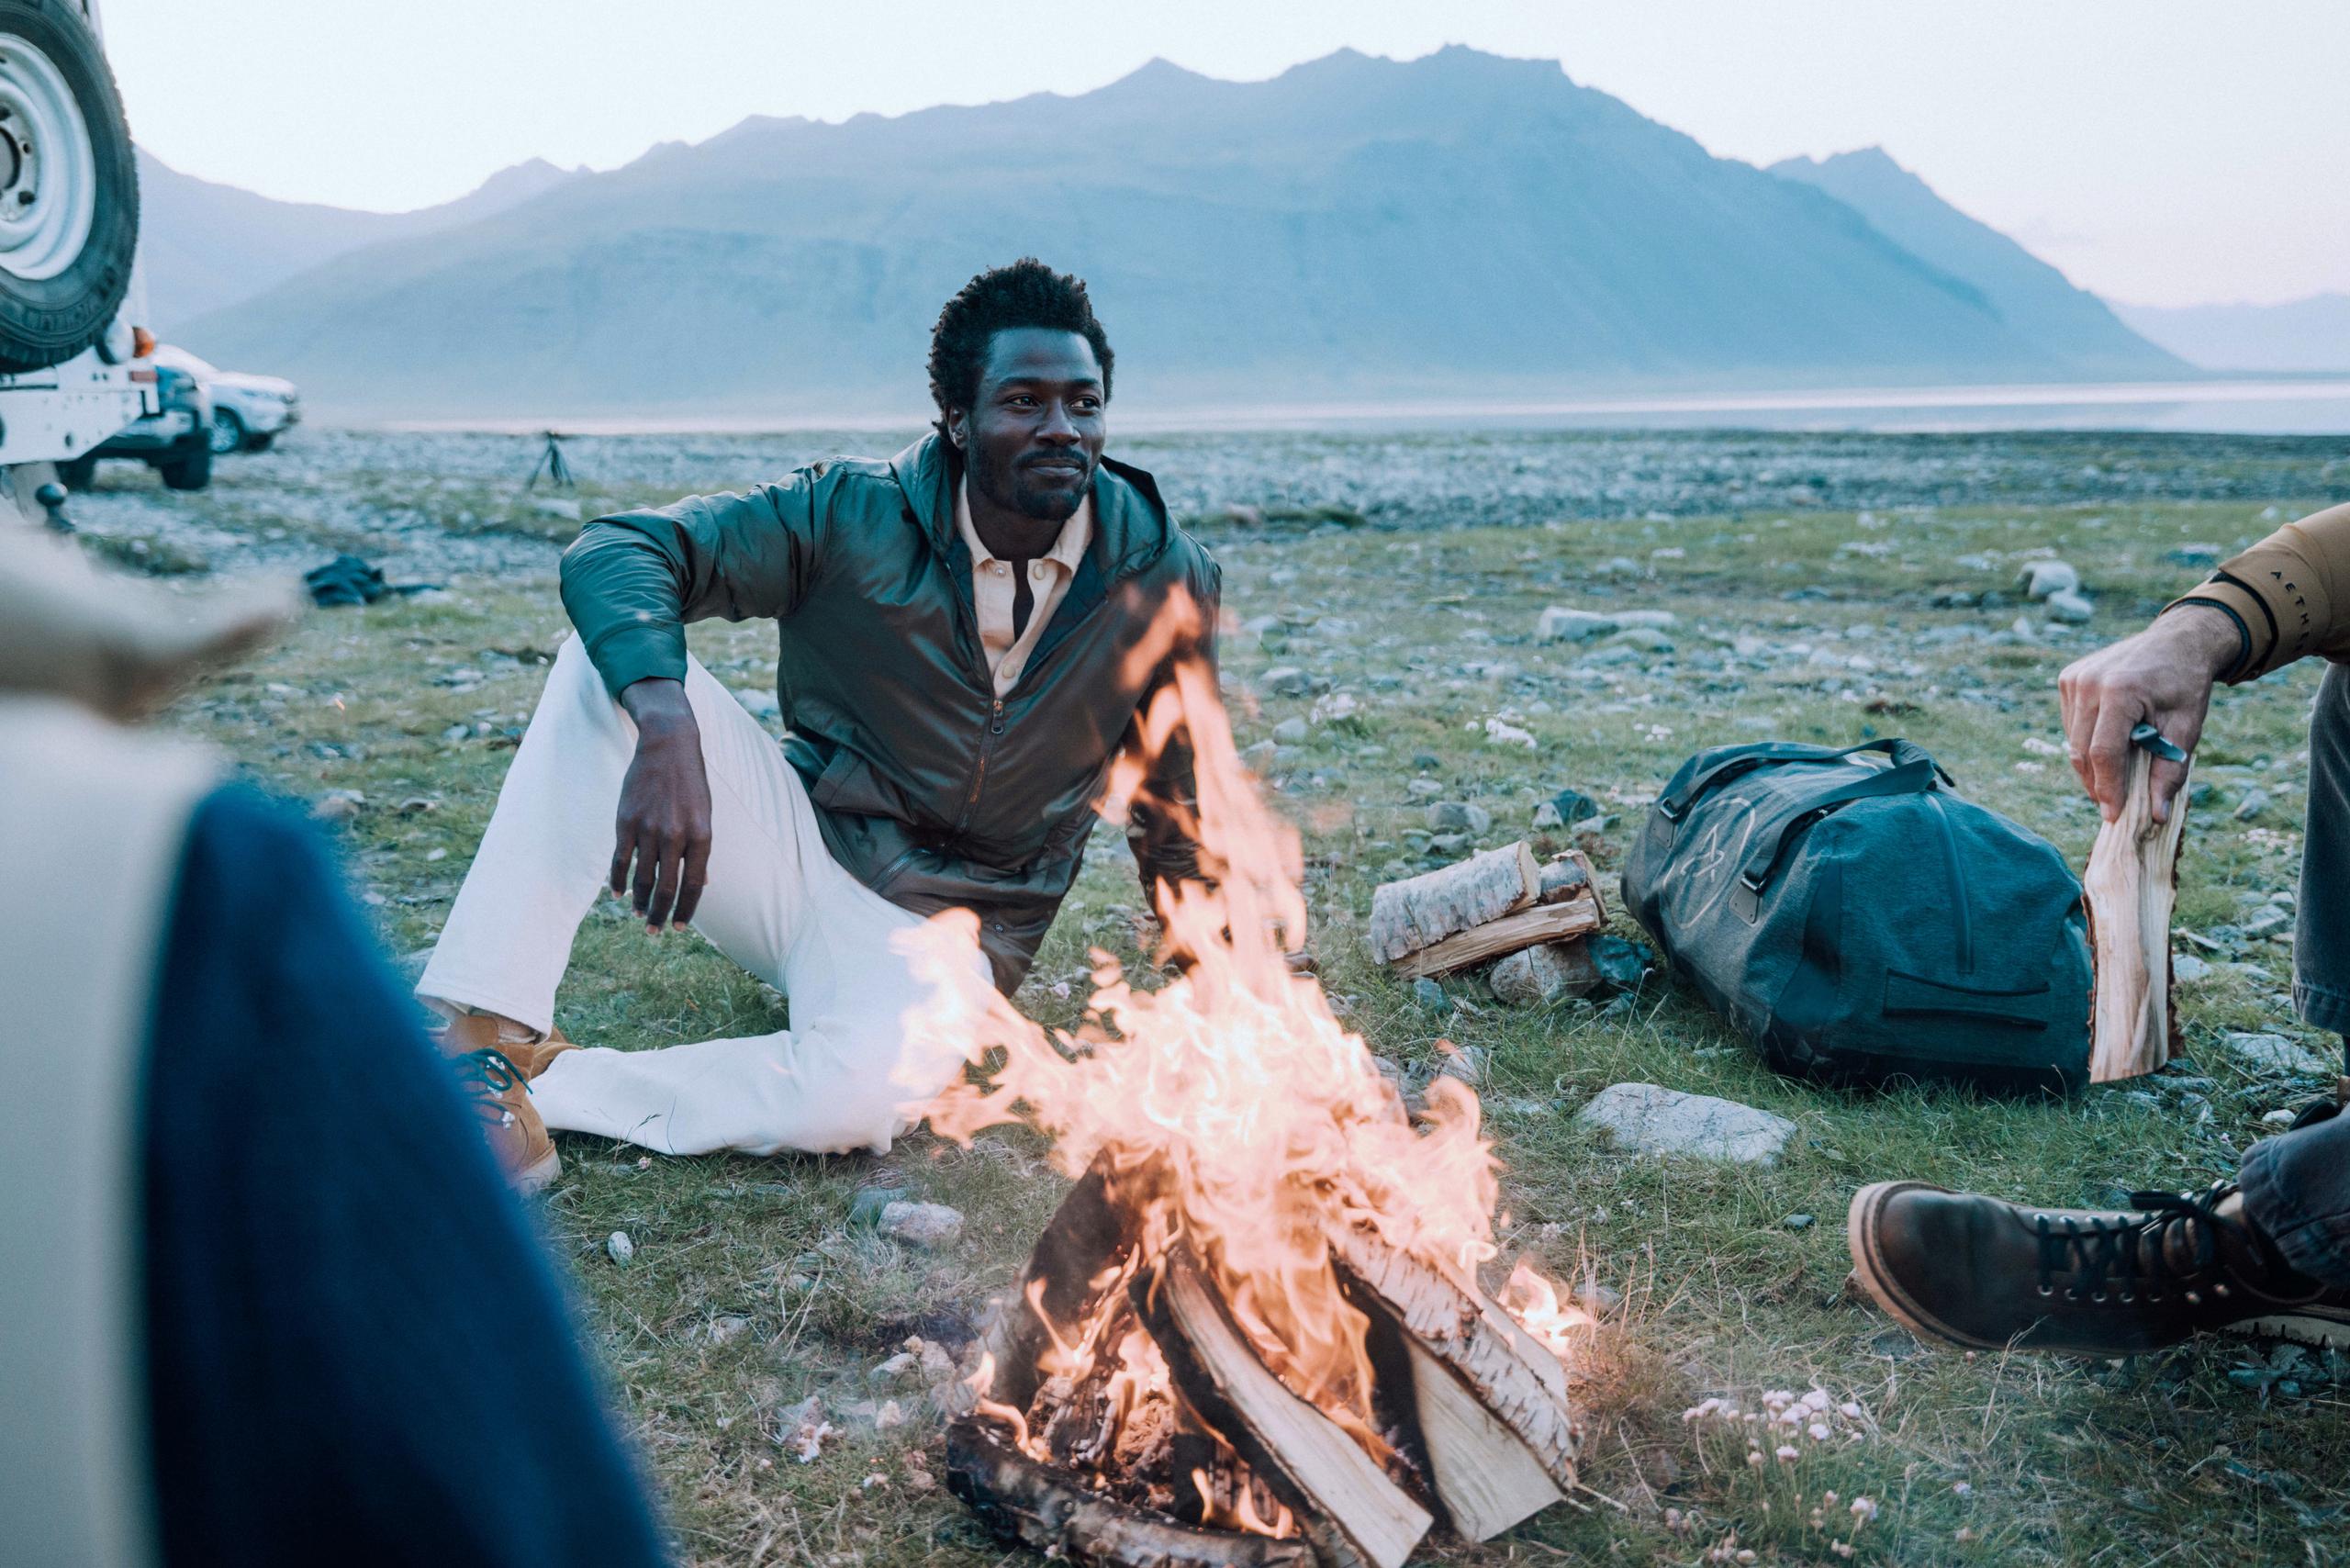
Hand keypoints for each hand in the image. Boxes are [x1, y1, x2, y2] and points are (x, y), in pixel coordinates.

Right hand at [612, 678, 711, 930]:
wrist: (668, 746)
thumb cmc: (691, 782)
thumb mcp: (706, 814)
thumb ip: (700, 848)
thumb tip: (701, 883)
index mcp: (702, 835)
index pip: (694, 885)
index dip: (687, 910)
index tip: (680, 928)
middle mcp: (676, 836)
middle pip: (667, 888)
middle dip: (661, 914)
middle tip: (654, 931)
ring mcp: (649, 829)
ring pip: (642, 878)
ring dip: (640, 902)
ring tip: (639, 915)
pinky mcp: (626, 821)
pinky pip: (621, 860)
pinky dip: (618, 881)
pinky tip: (618, 894)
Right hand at [2056, 606, 2238, 823]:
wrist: (2177, 640)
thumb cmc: (2186, 684)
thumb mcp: (2186, 728)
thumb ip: (2170, 771)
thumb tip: (2156, 814)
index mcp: (2119, 691)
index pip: (2104, 753)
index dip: (2108, 788)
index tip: (2114, 815)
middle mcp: (2088, 683)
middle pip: (2082, 750)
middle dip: (2096, 783)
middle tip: (2113, 806)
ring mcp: (2074, 679)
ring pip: (2073, 740)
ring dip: (2090, 765)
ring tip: (2114, 778)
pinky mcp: (2068, 679)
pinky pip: (2072, 724)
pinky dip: (2086, 743)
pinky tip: (2108, 746)